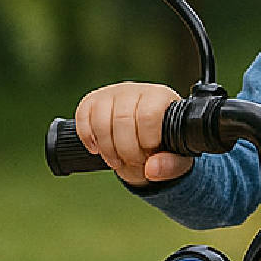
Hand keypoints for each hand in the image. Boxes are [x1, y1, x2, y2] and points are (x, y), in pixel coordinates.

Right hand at [74, 82, 189, 186]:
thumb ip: (171, 165)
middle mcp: (136, 90)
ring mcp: (113, 93)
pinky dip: (87, 137)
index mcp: (161, 98)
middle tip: (134, 162)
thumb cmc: (165, 145)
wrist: (147, 136)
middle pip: (123, 119)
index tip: (149, 155)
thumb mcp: (177, 158)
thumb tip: (150, 169)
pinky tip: (98, 149)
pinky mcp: (93, 100)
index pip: (148, 115)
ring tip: (118, 161)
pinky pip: (82, 116)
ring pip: (101, 119)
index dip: (146, 142)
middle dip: (127, 150)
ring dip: (107, 148)